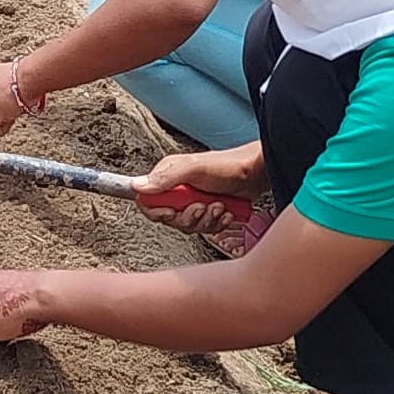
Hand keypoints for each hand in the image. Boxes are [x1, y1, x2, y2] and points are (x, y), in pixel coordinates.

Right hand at [131, 146, 266, 233]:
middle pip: (168, 218)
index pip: (147, 200)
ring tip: (218, 206)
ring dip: (206, 220)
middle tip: (203, 206)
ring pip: (187, 226)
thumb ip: (165, 178)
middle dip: (189, 217)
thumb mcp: (194, 168)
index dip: (158, 211)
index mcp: (168, 176)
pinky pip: (204, 229)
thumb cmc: (228, 164)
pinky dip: (216, 224)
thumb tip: (137, 185)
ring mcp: (193, 202)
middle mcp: (178, 190)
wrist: (256, 174)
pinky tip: (225, 212)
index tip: (173, 211)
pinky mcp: (207, 211)